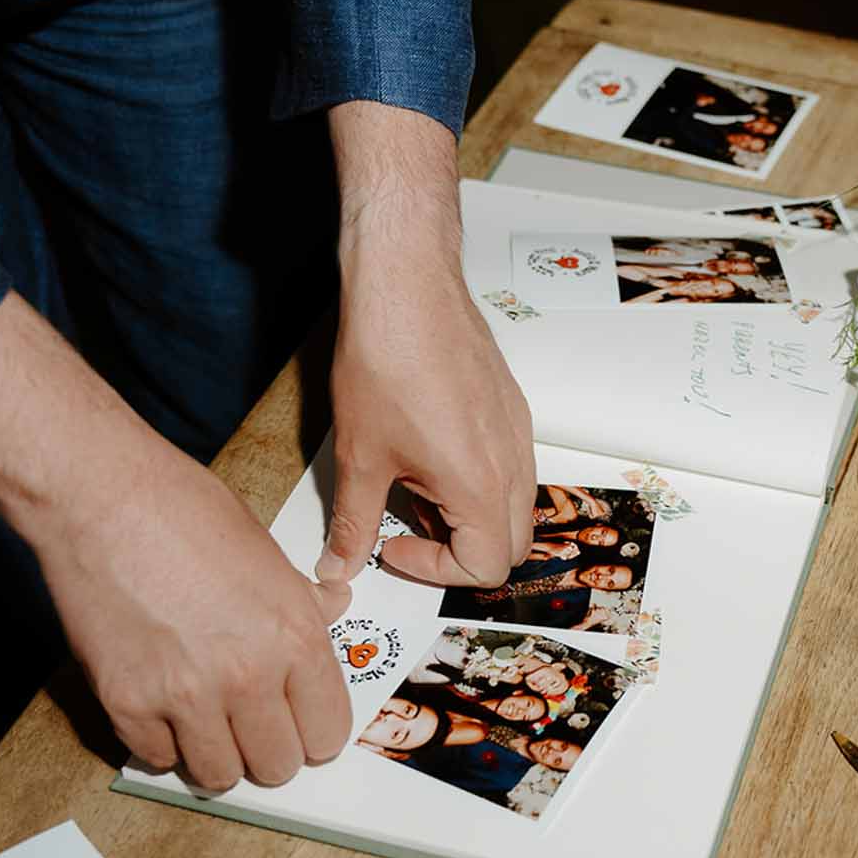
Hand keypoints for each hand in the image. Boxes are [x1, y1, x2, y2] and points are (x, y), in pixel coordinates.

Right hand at [33, 447, 352, 792]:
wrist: (101, 498)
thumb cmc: (185, 511)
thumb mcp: (267, 552)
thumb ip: (302, 598)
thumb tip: (333, 606)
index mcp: (294, 637)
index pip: (328, 732)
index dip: (314, 731)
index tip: (298, 724)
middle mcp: (248, 675)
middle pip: (278, 766)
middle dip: (268, 750)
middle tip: (250, 725)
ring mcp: (186, 696)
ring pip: (220, 776)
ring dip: (216, 755)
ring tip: (205, 722)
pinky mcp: (127, 704)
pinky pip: (159, 758)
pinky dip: (162, 742)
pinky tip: (161, 707)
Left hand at [315, 102, 533, 587]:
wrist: (406, 287)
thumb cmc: (386, 361)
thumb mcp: (359, 456)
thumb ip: (353, 522)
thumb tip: (338, 566)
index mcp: (481, 487)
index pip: (485, 567)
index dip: (434, 570)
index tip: (391, 546)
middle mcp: (514, 465)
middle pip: (512, 546)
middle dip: (461, 554)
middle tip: (409, 534)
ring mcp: (519, 435)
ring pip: (516, 507)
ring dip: (472, 519)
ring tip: (416, 492)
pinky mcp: (512, 409)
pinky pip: (513, 468)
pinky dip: (480, 483)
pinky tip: (431, 454)